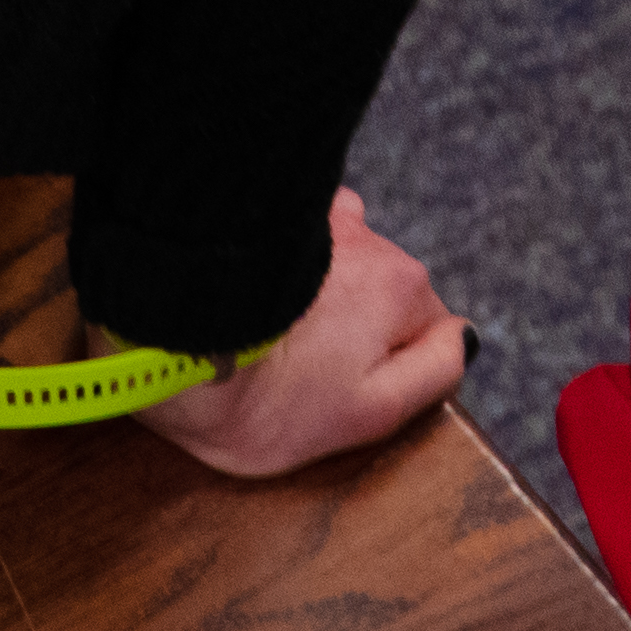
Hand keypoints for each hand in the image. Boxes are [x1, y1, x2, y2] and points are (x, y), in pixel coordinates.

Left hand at [139, 191, 464, 481]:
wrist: (168, 347)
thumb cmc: (266, 399)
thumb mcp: (368, 414)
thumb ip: (433, 374)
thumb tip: (462, 339)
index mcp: (402, 287)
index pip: (421, 331)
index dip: (382, 370)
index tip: (337, 394)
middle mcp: (368, 238)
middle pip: (374, 293)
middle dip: (345, 329)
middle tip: (293, 373)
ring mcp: (313, 218)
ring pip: (333, 265)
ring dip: (309, 296)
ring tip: (265, 338)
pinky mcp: (259, 216)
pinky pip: (284, 243)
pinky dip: (273, 271)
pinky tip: (246, 301)